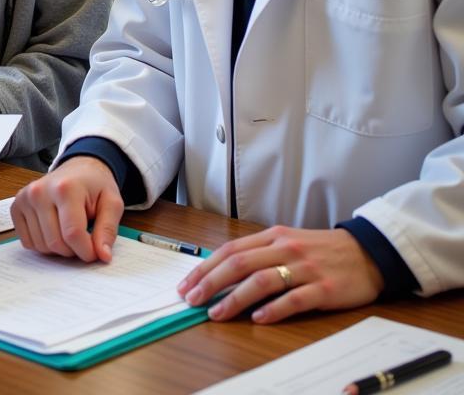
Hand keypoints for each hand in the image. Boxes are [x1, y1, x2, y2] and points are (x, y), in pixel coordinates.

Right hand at [11, 156, 122, 263]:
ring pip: (41, 246)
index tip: (96, 252)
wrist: (77, 169)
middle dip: (73, 250)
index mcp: (65, 188)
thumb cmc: (94, 186)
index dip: (87, 251)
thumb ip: (108, 229)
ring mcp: (25, 199)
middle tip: (83, 238)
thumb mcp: (112, 203)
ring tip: (69, 232)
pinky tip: (54, 230)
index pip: (73, 233)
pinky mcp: (16, 206)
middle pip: (56, 242)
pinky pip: (28, 242)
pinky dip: (43, 244)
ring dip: (58, 249)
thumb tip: (103, 256)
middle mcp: (40, 191)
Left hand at [178, 225, 383, 323]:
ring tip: (216, 314)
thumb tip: (223, 272)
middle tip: (192, 300)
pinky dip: (273, 309)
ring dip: (235, 299)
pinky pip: (294, 299)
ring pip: (262, 281)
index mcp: (273, 236)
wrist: (367, 253)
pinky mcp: (325, 289)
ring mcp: (305, 268)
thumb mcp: (287, 243)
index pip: (231, 250)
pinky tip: (257, 319)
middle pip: (240, 264)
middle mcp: (285, 248)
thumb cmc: (321, 251)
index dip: (206, 268)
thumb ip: (260, 254)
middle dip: (211, 283)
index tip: (188, 284)